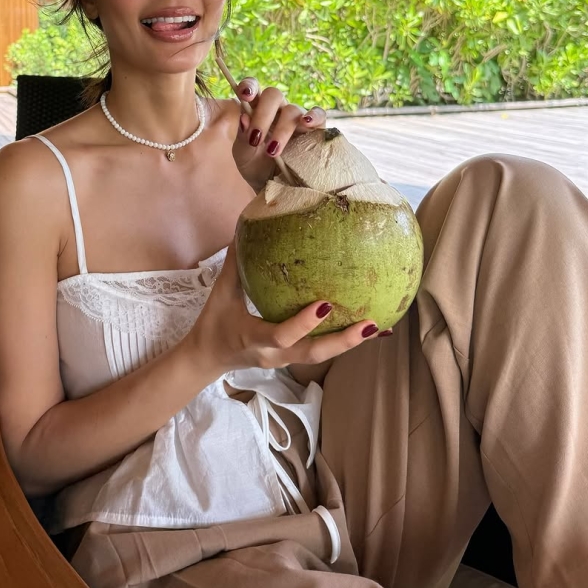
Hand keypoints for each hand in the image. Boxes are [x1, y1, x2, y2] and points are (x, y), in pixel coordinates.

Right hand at [182, 243, 375, 381]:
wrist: (208, 357)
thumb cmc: (214, 322)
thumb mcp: (220, 293)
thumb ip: (235, 264)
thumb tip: (247, 228)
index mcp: (253, 338)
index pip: (281, 335)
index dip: (303, 323)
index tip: (325, 304)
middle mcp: (274, 354)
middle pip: (313, 353)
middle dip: (342, 341)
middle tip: (369, 324)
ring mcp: (285, 360)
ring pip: (321, 355)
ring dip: (350, 343)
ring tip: (378, 327)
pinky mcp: (293, 358)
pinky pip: (320, 352)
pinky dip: (343, 342)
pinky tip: (369, 331)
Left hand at [231, 77, 325, 192]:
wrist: (276, 189)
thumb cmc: (256, 169)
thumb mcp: (243, 156)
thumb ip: (242, 138)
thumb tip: (244, 117)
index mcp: (256, 110)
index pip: (252, 89)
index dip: (249, 86)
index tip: (245, 96)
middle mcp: (278, 109)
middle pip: (274, 95)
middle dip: (263, 115)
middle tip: (255, 139)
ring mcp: (298, 118)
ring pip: (293, 109)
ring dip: (281, 129)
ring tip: (272, 151)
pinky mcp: (316, 130)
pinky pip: (320, 115)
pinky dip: (314, 116)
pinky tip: (306, 123)